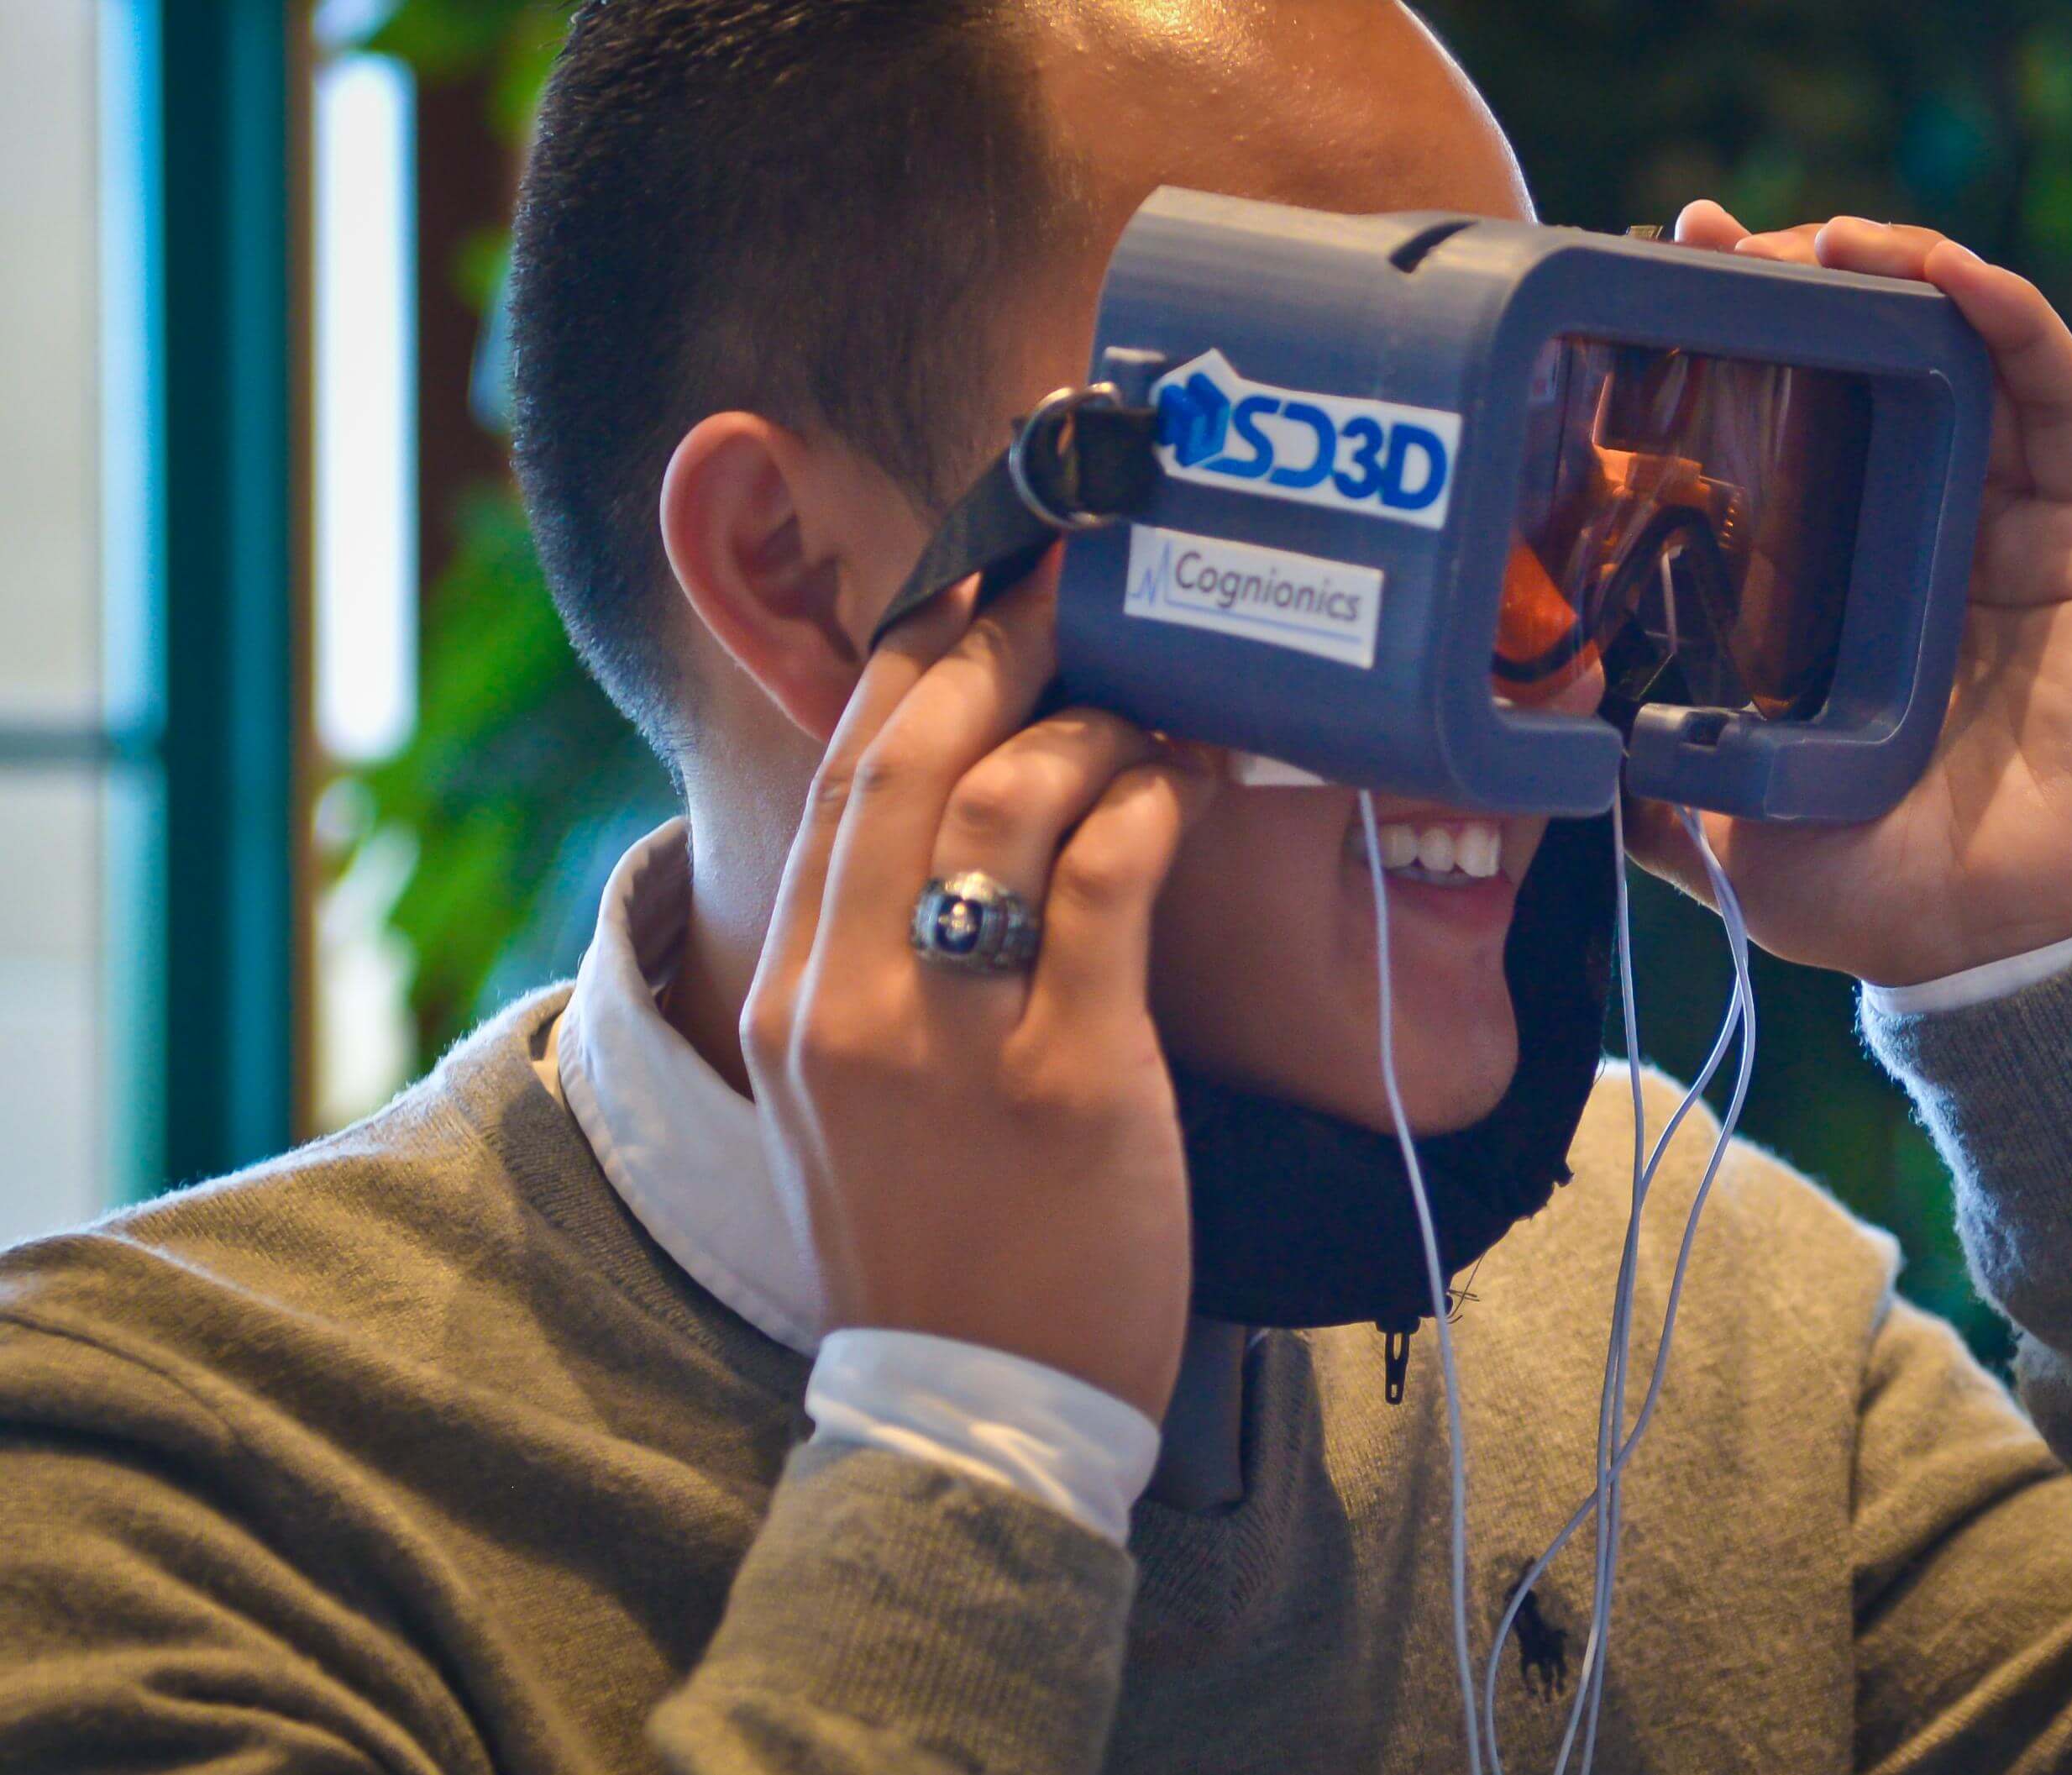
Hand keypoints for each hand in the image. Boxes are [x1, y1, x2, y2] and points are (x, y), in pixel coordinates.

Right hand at [740, 559, 1217, 1420]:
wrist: (978, 1412)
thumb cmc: (934, 1240)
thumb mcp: (848, 1096)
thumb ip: (867, 962)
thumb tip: (935, 817)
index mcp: (793, 999)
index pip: (837, 782)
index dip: (906, 664)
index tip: (967, 586)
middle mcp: (851, 1002)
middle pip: (906, 761)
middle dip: (991, 648)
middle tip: (1064, 590)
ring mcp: (956, 1039)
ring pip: (1006, 802)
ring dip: (1087, 727)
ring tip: (1147, 713)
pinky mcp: (1074, 1076)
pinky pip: (1109, 886)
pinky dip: (1149, 806)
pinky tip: (1184, 783)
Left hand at [1630, 205, 2071, 987]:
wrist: (1994, 948)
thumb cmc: (1864, 889)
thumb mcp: (1716, 831)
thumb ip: (1642, 783)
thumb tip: (1542, 734)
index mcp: (1821, 583)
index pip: (1767, 435)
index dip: (1714, 356)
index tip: (1640, 292)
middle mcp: (1907, 533)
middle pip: (1856, 367)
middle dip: (1788, 284)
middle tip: (1708, 239)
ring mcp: (1997, 523)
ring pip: (1953, 353)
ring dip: (1891, 271)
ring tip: (1819, 237)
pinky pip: (2053, 398)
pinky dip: (2006, 319)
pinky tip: (1944, 274)